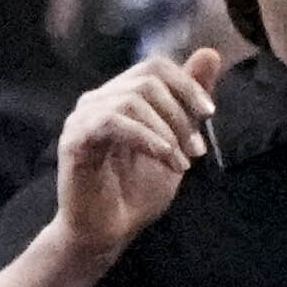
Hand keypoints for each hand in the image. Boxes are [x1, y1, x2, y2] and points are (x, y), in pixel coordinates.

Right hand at [52, 47, 224, 261]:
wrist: (107, 233)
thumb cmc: (135, 193)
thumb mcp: (176, 144)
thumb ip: (189, 103)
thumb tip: (210, 53)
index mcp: (120, 96)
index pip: (155, 66)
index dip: (187, 84)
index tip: (210, 113)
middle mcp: (99, 99)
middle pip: (147, 79)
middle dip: (181, 113)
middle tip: (197, 150)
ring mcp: (83, 117)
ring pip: (133, 99)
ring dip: (167, 131)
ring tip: (181, 163)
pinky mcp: (75, 139)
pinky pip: (114, 121)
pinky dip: (146, 138)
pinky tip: (165, 158)